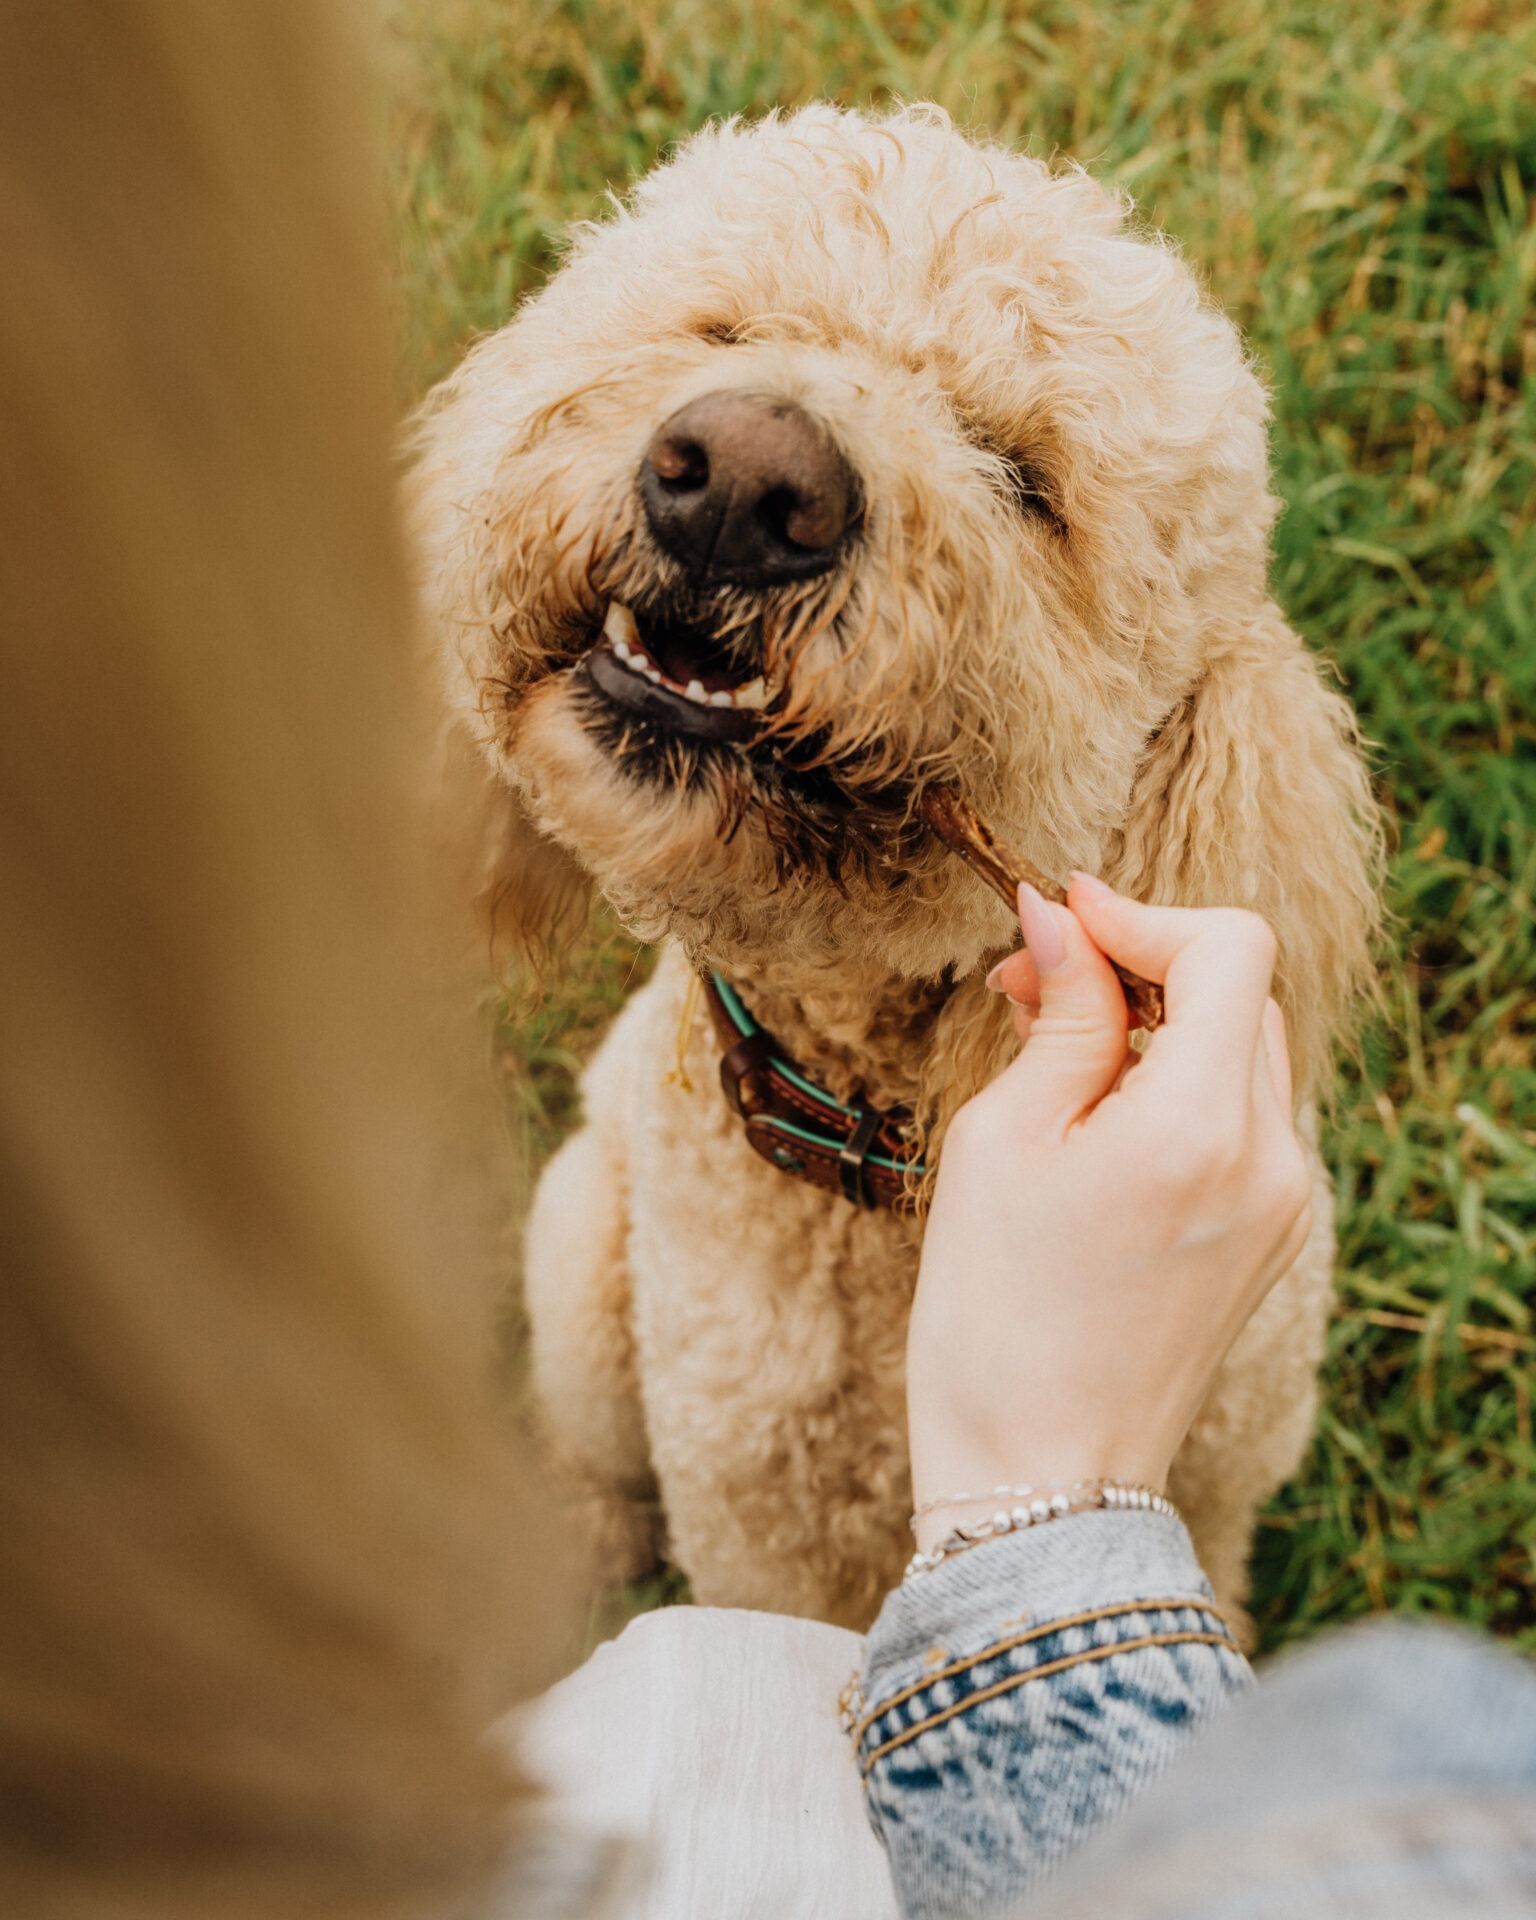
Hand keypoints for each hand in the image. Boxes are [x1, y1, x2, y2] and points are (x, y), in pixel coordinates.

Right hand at [907, 876, 1311, 1550]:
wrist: (1043, 1476)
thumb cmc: (996, 1317)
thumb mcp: (1002, 1141)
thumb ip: (1057, 1016)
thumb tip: (1061, 917)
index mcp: (1202, 1128)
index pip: (1227, 949)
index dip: (1140, 914)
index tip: (1059, 916)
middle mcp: (1271, 1158)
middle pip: (1241, 991)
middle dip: (1140, 963)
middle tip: (1032, 981)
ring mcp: (1283, 1202)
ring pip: (1243, 1049)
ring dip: (1159, 1021)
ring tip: (1053, 1050)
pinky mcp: (1271, 1234)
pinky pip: (1241, 1116)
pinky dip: (1178, 1084)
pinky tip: (1096, 1115)